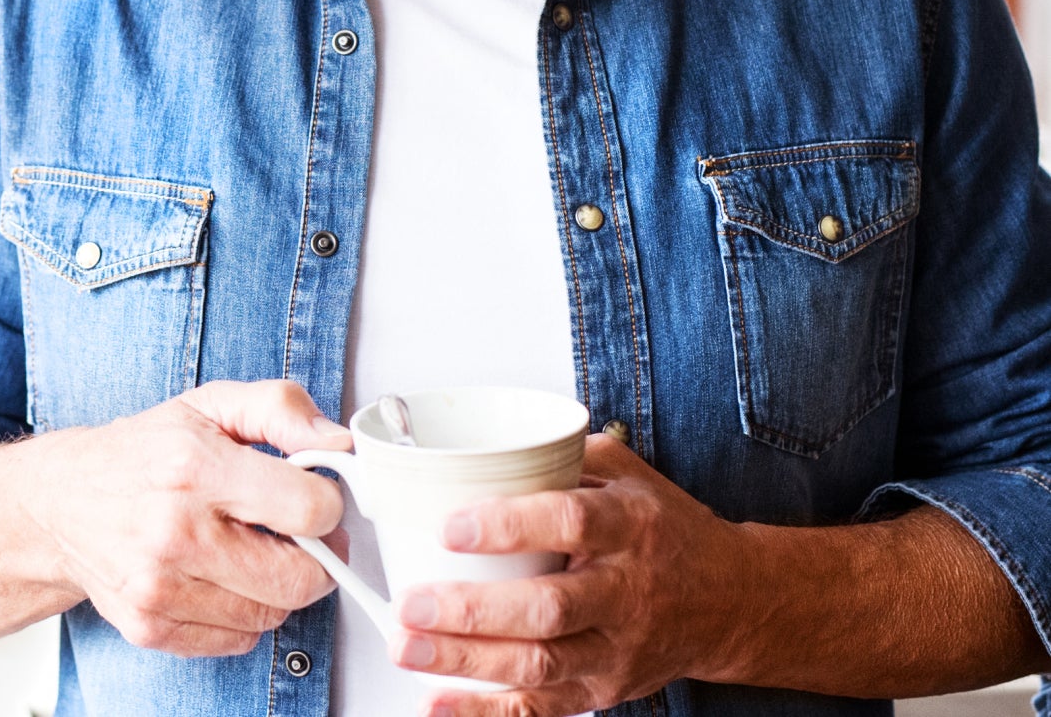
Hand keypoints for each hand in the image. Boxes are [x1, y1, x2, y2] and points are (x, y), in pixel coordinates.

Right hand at [29, 379, 350, 657]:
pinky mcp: (151, 629)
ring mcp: (160, 590)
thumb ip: (282, 409)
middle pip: (297, 578)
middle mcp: (176, 534)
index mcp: (196, 468)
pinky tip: (227, 574)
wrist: (61, 502)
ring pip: (272, 614)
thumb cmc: (143, 452)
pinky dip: (247, 611)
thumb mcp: (213, 404)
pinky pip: (238, 639)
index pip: (306, 509)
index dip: (328, 502)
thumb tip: (338, 442)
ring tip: (257, 546)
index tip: (318, 492)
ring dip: (281, 584)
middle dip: (318, 554)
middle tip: (303, 530)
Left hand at [388, 432, 740, 714]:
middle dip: (472, 612)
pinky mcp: (604, 689)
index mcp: (630, 525)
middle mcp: (626, 590)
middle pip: (547, 609)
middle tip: (411, 605)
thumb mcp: (627, 473)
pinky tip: (439, 704)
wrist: (729, 599)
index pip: (569, 522)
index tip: (449, 526)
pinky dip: (487, 712)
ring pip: (539, 665)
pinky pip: (542, 708)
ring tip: (408, 648)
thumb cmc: (665, 527)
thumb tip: (484, 446)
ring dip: (466, 662)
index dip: (508, 525)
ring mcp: (616, 648)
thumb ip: (561, 456)